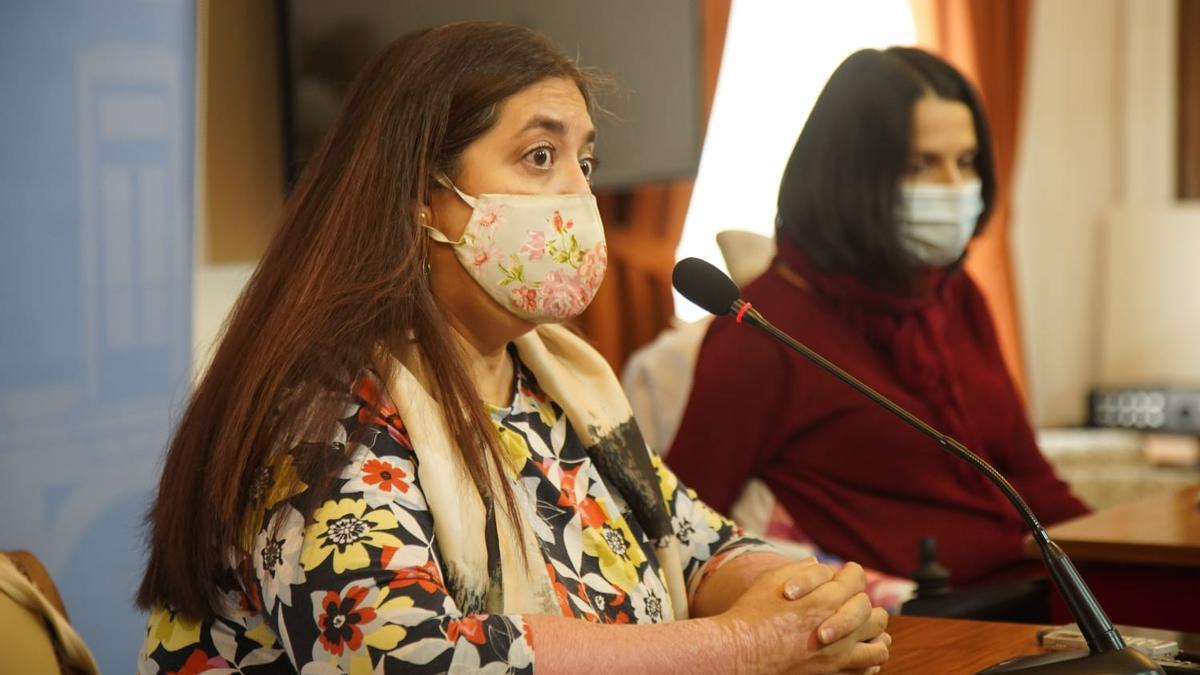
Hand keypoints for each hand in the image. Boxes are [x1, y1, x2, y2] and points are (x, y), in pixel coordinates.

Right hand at [715, 560, 888, 673]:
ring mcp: (838, 656)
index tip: (847, 573)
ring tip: (869, 631)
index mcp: (825, 600)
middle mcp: (839, 628)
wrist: (740, 652)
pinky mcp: (833, 674)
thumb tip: (821, 564)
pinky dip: (871, 660)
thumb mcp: (772, 580)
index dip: (853, 573)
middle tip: (857, 602)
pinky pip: (867, 669)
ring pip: (879, 645)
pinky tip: (862, 652)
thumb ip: (802, 570)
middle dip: (867, 604)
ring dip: (877, 635)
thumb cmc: (752, 613)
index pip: (857, 580)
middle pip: (874, 613)